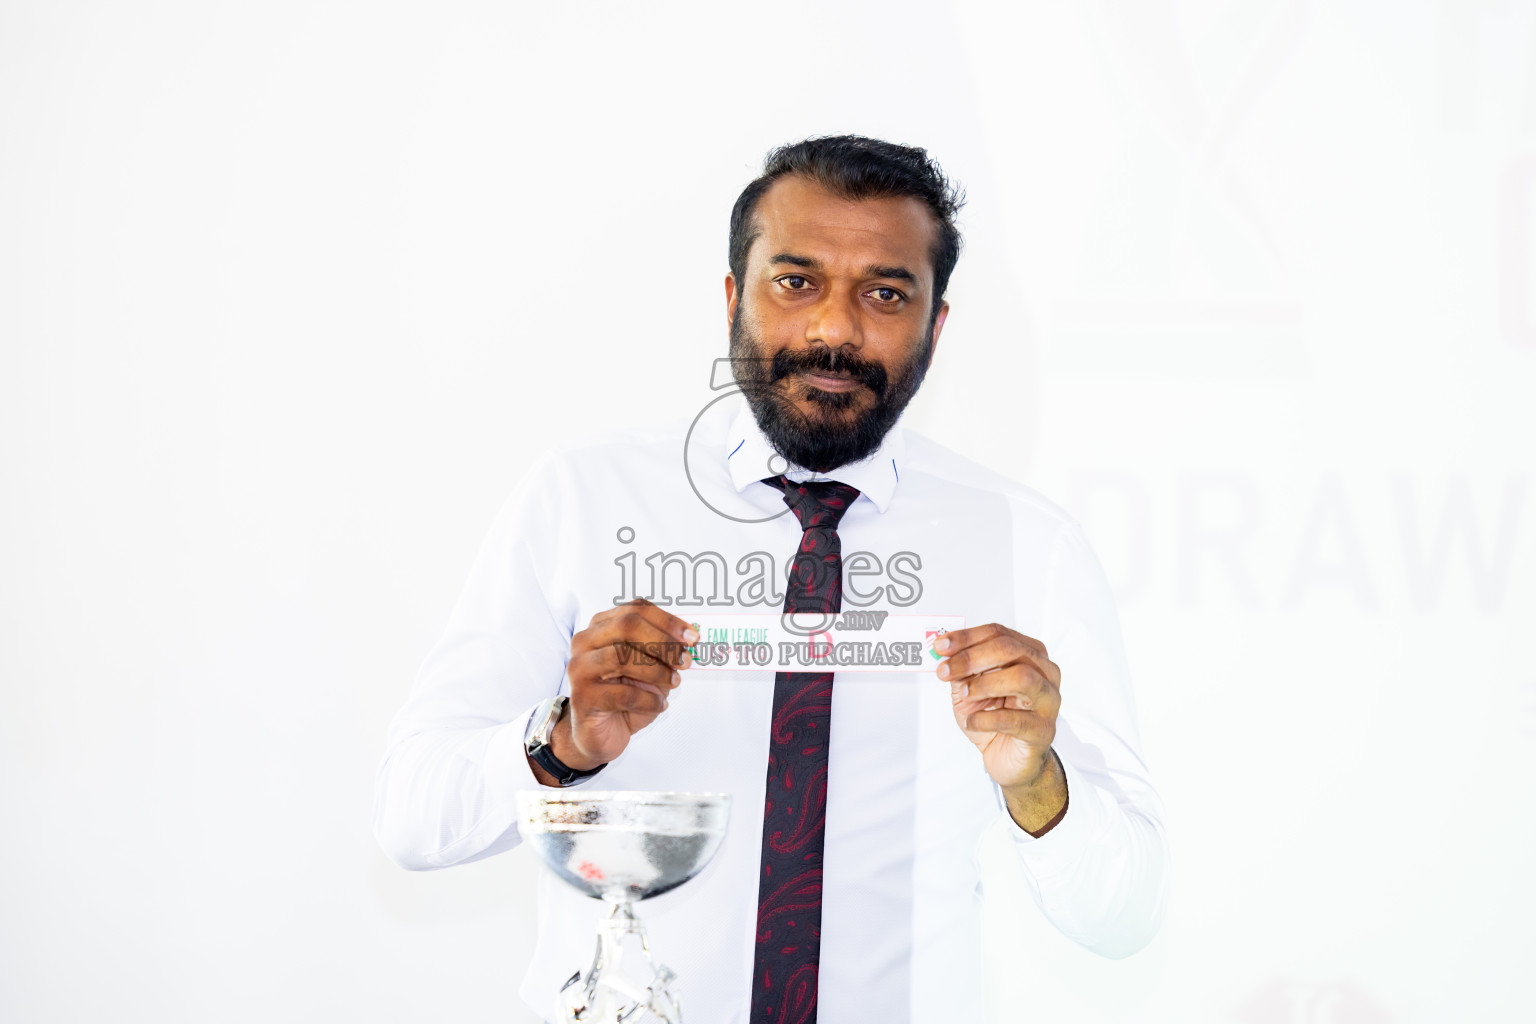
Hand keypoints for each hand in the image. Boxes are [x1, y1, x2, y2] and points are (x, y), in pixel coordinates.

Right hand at [542, 598, 696, 775]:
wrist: (601, 733)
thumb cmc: (625, 697)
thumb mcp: (649, 668)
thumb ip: (663, 651)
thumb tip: (689, 640)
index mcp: (602, 626)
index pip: (636, 609)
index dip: (667, 621)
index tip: (692, 638)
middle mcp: (586, 641)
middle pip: (627, 625)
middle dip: (663, 642)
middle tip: (685, 660)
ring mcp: (580, 668)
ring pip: (622, 657)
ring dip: (657, 671)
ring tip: (674, 683)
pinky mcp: (582, 697)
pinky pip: (623, 694)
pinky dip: (649, 700)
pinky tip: (659, 705)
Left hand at [935, 623, 1061, 789]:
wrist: (1010, 759)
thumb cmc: (994, 720)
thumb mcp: (970, 690)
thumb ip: (961, 670)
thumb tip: (943, 653)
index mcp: (1029, 654)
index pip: (999, 633)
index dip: (967, 637)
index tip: (941, 646)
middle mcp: (1045, 672)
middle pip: (1010, 649)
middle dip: (971, 657)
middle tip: (946, 670)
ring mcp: (1048, 700)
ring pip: (1021, 677)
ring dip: (984, 683)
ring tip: (964, 694)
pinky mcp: (1043, 729)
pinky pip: (1014, 719)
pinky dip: (985, 718)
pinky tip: (973, 722)